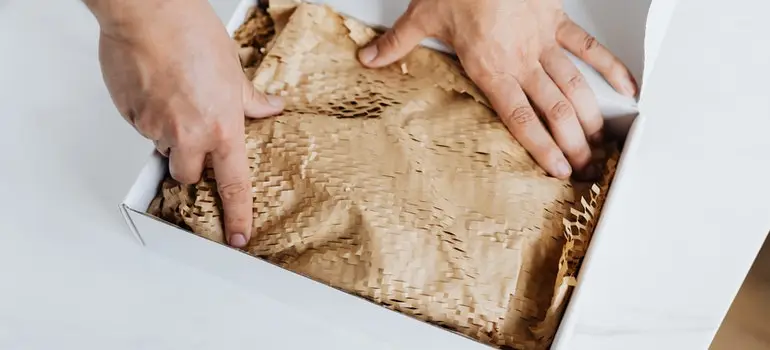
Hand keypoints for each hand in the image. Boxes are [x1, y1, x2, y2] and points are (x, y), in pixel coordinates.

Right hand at [85, 0, 283, 246]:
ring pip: (161, 148)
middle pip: (187, 174)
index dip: (237, 214)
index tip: (238, 235)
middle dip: (189, 162)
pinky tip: (154, 86)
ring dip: (167, 134)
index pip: (234, 184)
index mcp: (222, 128)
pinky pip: (139, 126)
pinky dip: (146, 113)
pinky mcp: (130, 116)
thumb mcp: (233, 70)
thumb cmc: (192, 33)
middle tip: (190, 134)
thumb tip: (270, 107)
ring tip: (172, 96)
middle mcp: (190, 135)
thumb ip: (249, 99)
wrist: (151, 13)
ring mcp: (156, 128)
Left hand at [358, 0, 636, 178]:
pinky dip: (609, 66)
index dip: (542, 148)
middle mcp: (521, 60)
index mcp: (490, 68)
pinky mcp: (556, 19)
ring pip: (574, 86)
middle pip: (554, 110)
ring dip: (590, 116)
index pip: (520, 118)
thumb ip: (397, 43)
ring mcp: (542, 40)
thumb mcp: (422, 15)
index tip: (558, 169)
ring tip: (601, 142)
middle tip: (585, 166)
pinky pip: (587, 47)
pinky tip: (626, 86)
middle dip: (573, 142)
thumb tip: (370, 58)